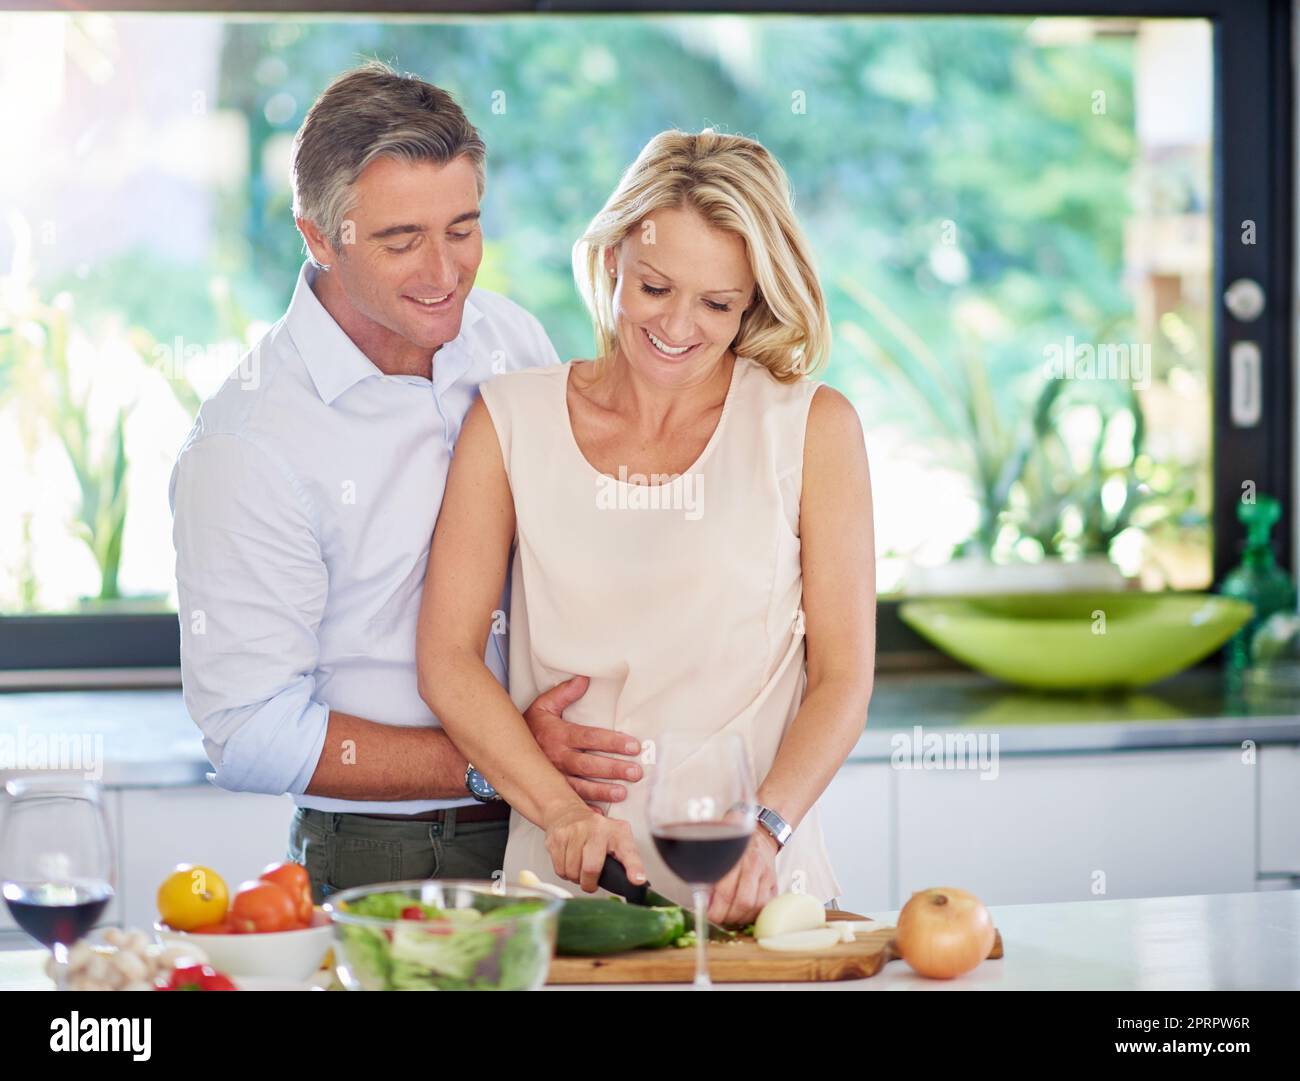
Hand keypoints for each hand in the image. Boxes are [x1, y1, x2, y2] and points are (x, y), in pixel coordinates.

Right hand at [523, 676, 642, 808]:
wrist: (502, 749)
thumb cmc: (529, 728)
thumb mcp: (543, 706)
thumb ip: (563, 694)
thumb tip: (583, 680)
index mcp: (559, 736)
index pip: (590, 738)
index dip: (612, 742)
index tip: (633, 746)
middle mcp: (558, 758)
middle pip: (589, 765)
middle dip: (613, 769)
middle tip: (635, 772)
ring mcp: (554, 777)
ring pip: (580, 787)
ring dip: (602, 791)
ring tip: (622, 793)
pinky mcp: (550, 791)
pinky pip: (567, 803)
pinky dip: (582, 810)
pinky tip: (597, 815)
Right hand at [544, 803, 647, 893]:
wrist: (567, 812)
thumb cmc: (596, 831)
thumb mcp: (617, 838)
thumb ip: (627, 859)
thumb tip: (636, 882)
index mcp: (617, 832)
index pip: (628, 851)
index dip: (634, 868)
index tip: (638, 880)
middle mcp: (596, 829)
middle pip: (591, 868)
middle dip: (589, 883)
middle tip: (590, 883)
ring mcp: (574, 832)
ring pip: (572, 872)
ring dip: (576, 878)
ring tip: (579, 868)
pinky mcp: (557, 838)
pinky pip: (560, 870)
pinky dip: (565, 872)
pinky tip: (569, 862)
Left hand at [707, 829, 778, 926]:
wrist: (761, 835)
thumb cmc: (734, 844)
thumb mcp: (717, 851)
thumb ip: (709, 873)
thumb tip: (702, 900)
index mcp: (736, 856)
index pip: (726, 891)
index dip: (715, 910)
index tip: (707, 914)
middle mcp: (754, 865)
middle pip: (742, 902)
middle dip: (727, 916)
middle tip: (716, 918)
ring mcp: (767, 876)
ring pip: (755, 907)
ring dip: (740, 918)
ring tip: (728, 917)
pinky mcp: (774, 884)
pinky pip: (765, 907)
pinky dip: (752, 915)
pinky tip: (742, 914)